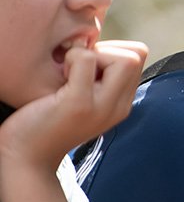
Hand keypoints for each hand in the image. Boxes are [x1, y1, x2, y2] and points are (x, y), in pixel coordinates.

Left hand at [0, 40, 147, 172]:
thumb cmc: (45, 121)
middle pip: (138, 54)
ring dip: (91, 55)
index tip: (88, 69)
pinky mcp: (79, 104)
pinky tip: (58, 80)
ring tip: (68, 78)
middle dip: (108, 51)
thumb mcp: (84, 99)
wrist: (24, 159)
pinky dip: (71, 59)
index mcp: (122, 104)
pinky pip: (87, 59)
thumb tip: (94, 42)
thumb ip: (100, 78)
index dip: (115, 51)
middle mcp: (119, 107)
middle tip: (78, 72)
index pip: (140, 56)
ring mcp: (102, 106)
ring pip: (123, 56)